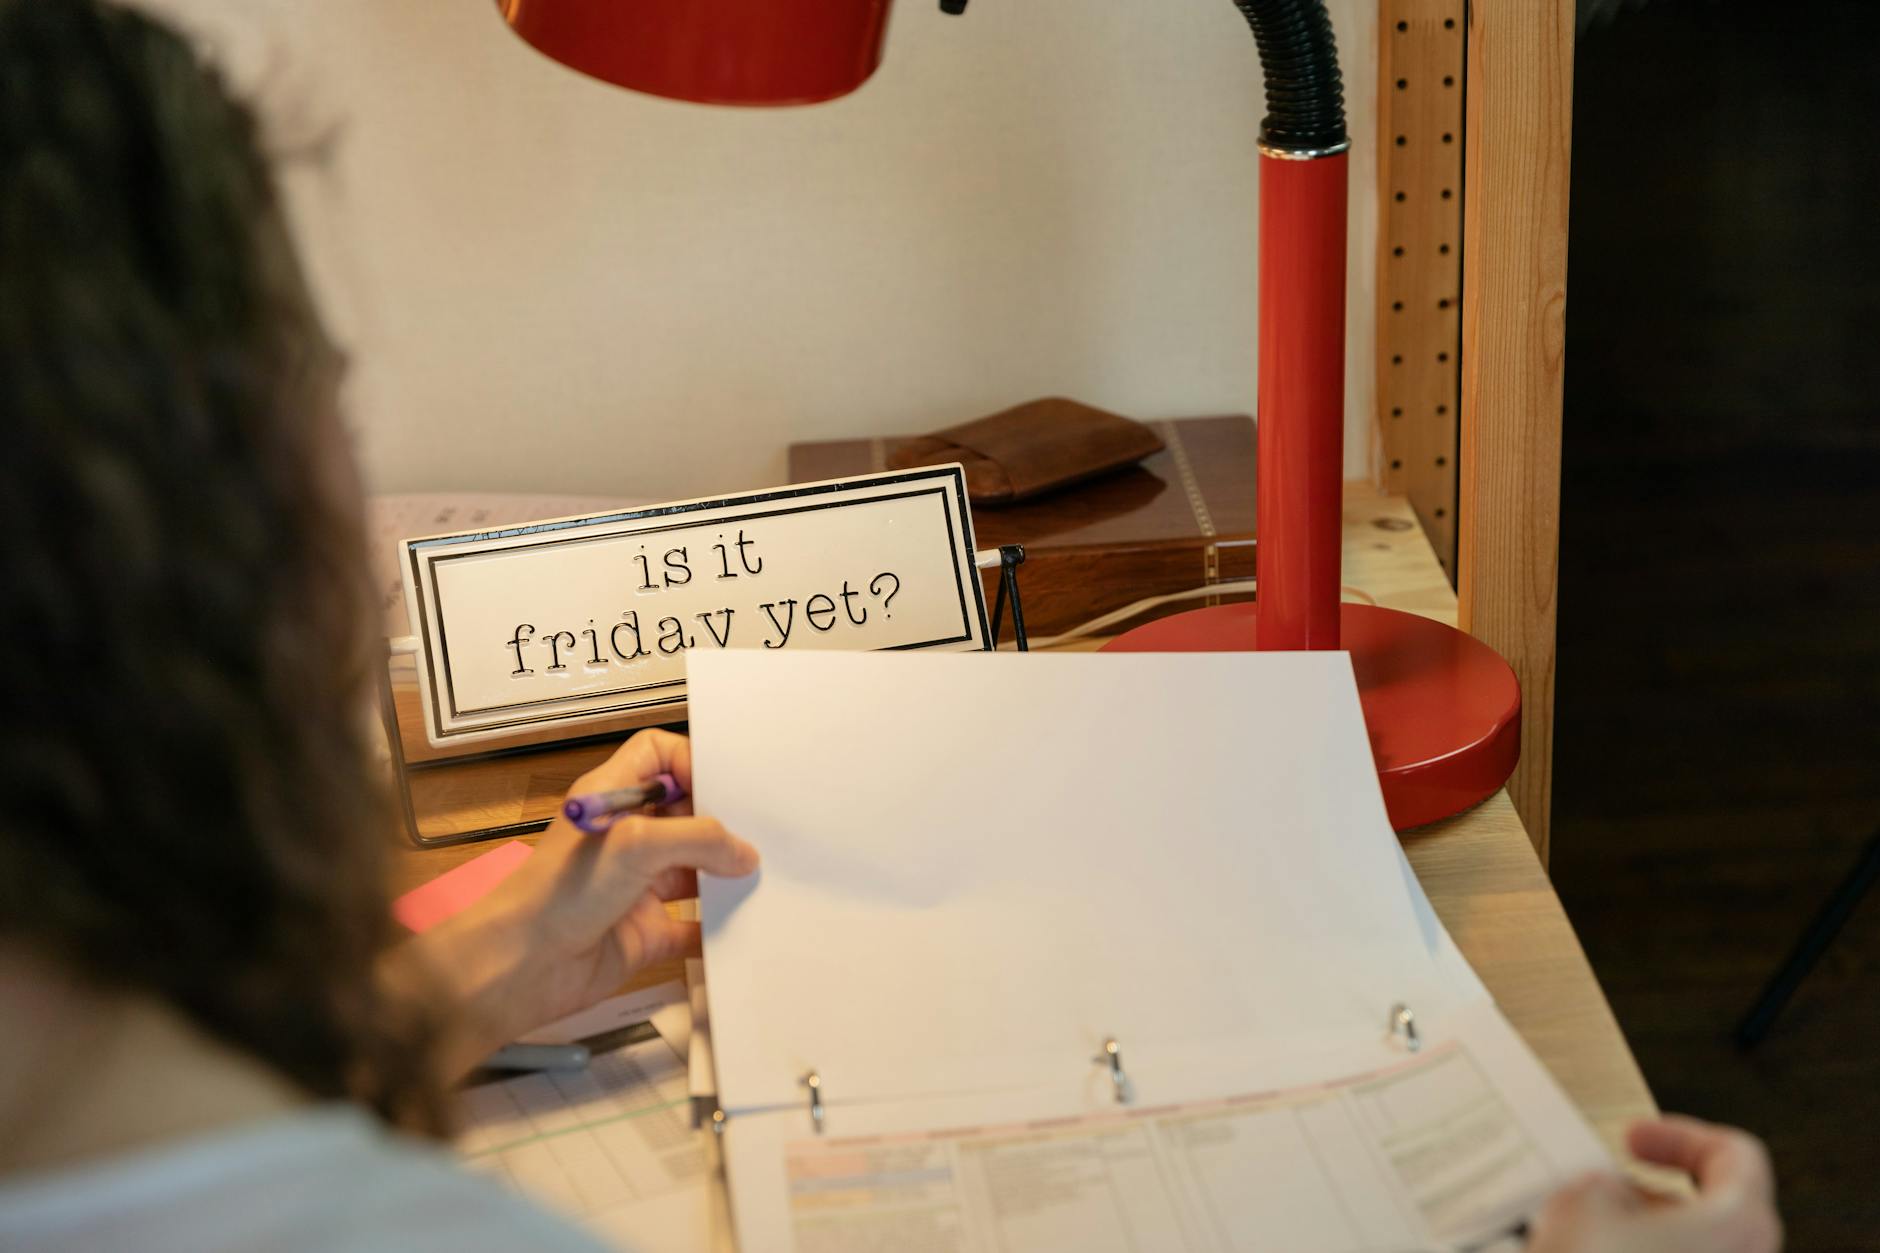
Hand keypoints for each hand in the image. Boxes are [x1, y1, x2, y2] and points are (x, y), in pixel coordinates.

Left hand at [396, 729, 758, 1077]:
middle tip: (760, 830)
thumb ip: (698, 839)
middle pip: (686, 813)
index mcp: (613, 799)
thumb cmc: (555, 894)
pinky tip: (741, 924)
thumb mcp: (634, 844)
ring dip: (725, 874)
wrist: (521, 968)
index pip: (657, 756)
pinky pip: (692, 926)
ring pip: (695, 870)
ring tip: (761, 876)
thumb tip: (742, 853)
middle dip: (722, 821)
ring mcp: (636, 886)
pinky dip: (717, 926)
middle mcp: (626, 838)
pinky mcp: (645, 932)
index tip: (725, 782)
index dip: (690, 760)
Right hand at [1527, 1115, 1780, 1252]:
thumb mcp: (1582, 1201)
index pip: (1735, 1157)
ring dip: (1641, 1237)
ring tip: (1580, 1234)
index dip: (1679, 1137)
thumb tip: (1611, 1197)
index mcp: (1739, 1225)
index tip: (1630, 1141)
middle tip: (1608, 1189)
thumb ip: (1606, 1185)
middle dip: (1654, 1196)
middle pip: (1718, 1212)